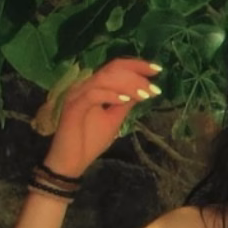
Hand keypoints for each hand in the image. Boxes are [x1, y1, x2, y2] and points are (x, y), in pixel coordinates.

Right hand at [43, 58, 161, 177]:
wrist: (71, 162)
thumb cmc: (89, 141)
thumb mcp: (114, 119)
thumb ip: (125, 103)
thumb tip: (142, 90)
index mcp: (95, 87)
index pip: (116, 67)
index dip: (137, 65)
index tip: (157, 69)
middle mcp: (85, 86)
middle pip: (112, 68)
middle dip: (136, 74)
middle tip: (153, 88)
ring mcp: (77, 95)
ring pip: (105, 78)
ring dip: (128, 85)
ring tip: (144, 94)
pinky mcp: (73, 107)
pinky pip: (93, 94)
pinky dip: (111, 95)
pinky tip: (126, 100)